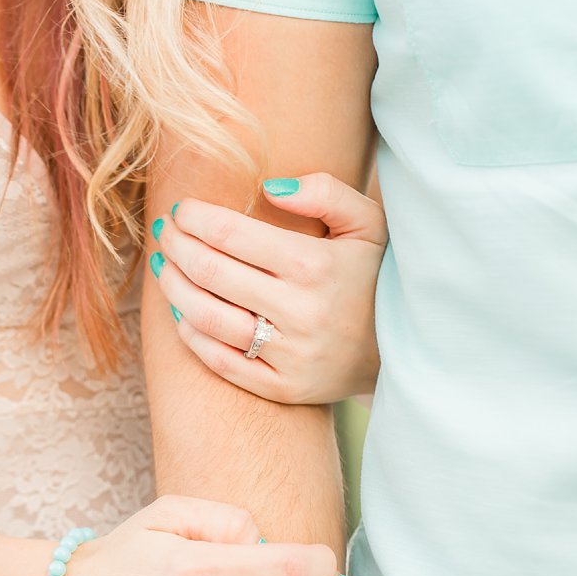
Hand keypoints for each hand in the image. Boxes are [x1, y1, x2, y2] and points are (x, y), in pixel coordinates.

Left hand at [150, 173, 385, 403]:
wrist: (409, 346)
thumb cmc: (379, 274)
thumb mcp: (369, 223)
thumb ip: (325, 192)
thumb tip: (268, 188)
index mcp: (315, 266)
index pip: (230, 234)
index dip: (195, 218)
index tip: (183, 210)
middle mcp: (301, 312)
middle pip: (210, 272)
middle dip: (177, 245)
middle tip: (167, 233)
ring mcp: (291, 355)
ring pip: (206, 318)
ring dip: (174, 288)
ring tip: (167, 268)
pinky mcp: (286, 387)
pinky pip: (221, 362)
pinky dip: (192, 335)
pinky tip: (184, 312)